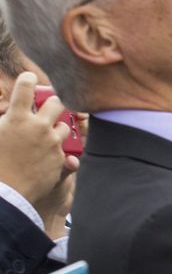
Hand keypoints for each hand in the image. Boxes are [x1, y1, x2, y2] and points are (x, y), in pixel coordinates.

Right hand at [0, 73, 76, 226]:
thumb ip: (2, 120)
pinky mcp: (60, 158)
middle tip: (47, 107)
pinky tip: (43, 156)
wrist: (4, 194)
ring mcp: (52, 142)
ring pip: (64, 126)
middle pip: (57, 102)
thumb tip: (5, 112)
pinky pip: (63, 148)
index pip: (26, 87)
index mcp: (16, 118)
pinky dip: (55, 150)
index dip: (28, 79)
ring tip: (45, 136)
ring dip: (56, 128)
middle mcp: (38, 127)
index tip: (29, 79)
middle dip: (53, 102)